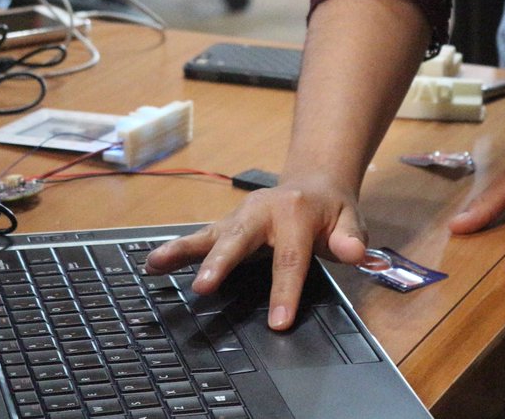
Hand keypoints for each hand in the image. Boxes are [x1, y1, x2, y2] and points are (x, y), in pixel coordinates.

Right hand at [145, 174, 367, 329]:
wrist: (313, 183)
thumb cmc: (330, 211)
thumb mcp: (351, 220)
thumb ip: (351, 238)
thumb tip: (352, 252)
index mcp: (294, 212)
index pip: (290, 258)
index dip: (284, 291)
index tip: (278, 322)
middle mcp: (261, 211)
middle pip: (238, 241)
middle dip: (220, 264)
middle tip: (203, 287)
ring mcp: (239, 217)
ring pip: (209, 234)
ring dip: (182, 251)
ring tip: (156, 264)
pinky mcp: (226, 225)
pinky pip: (199, 237)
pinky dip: (175, 249)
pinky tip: (152, 262)